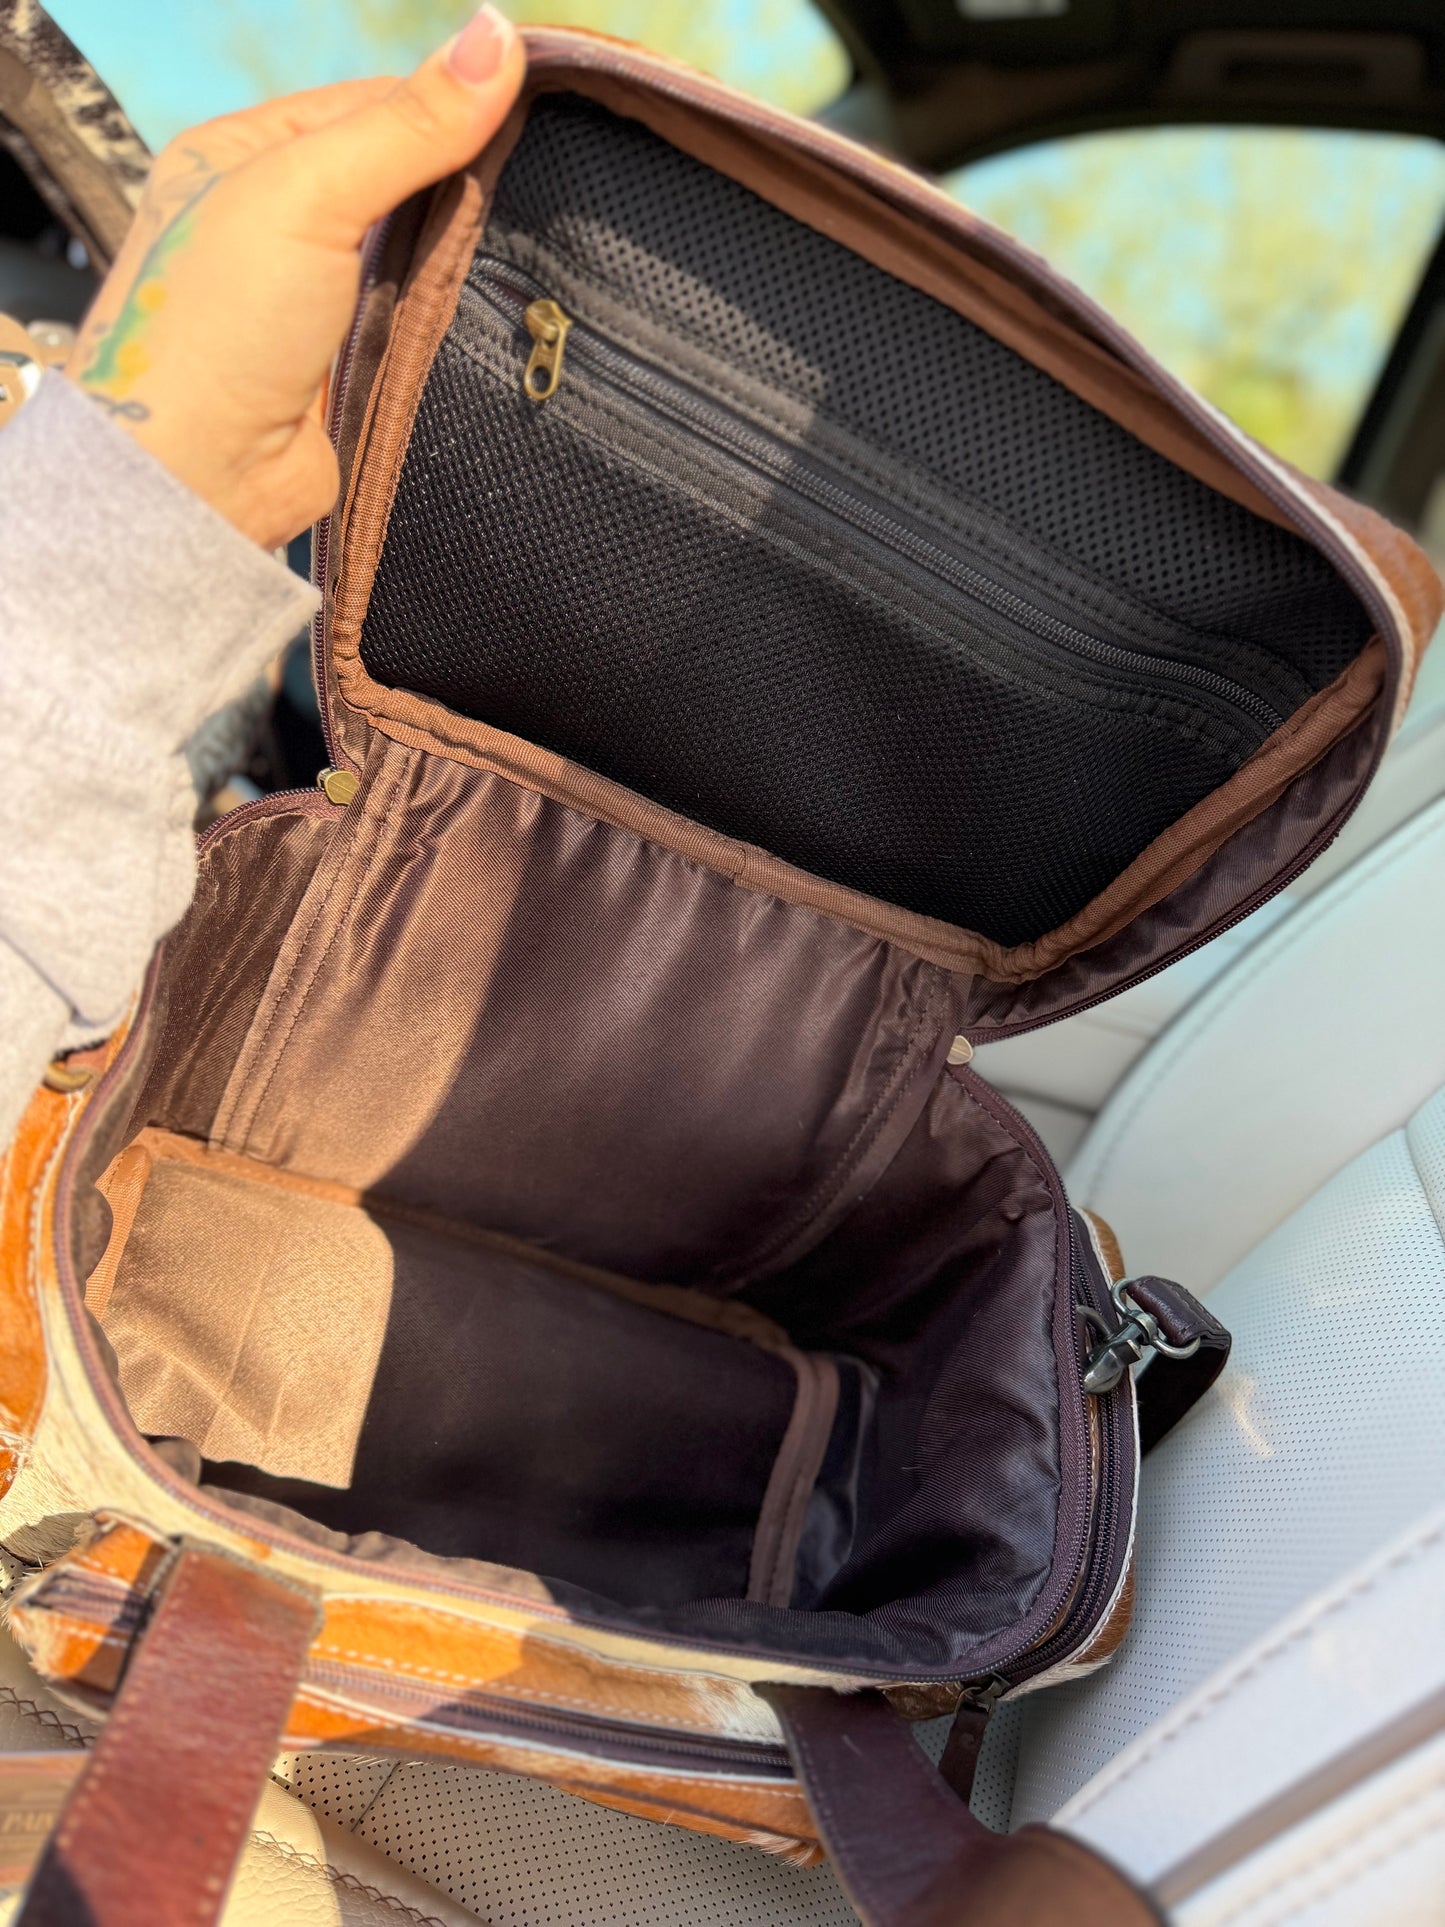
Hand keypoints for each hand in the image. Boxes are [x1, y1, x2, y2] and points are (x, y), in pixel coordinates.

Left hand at [64, 5, 524, 551]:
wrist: (201, 479)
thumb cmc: (221, 325)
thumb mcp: (309, 192)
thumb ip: (407, 124)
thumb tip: (502, 35)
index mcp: (241, 157)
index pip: (368, 104)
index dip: (446, 104)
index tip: (529, 108)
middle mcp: (273, 224)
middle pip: (397, 179)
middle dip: (464, 184)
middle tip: (543, 184)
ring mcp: (313, 301)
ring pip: (415, 255)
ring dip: (467, 258)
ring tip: (536, 248)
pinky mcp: (348, 369)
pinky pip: (420, 325)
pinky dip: (456, 318)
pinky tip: (502, 309)